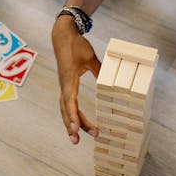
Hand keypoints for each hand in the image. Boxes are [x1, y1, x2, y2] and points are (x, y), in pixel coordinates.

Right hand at [52, 16, 101, 143]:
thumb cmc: (76, 45)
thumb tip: (112, 83)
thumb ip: (100, 70)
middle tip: (78, 140)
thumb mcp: (91, 57)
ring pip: (64, 109)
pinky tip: (77, 124)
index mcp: (68, 80)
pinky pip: (66, 104)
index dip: (72, 116)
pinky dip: (71, 115)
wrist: (62, 35)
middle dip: (72, 125)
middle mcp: (64, 86)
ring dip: (70, 123)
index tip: (75, 128)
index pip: (69, 102)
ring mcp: (63, 86)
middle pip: (66, 110)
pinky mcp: (65, 85)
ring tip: (77, 139)